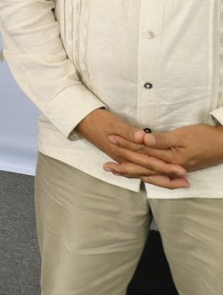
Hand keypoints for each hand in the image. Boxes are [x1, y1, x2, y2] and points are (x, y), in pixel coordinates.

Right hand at [76, 109, 187, 187]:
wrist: (81, 120)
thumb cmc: (97, 120)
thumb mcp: (114, 123)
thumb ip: (129, 132)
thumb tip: (143, 138)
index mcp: (123, 151)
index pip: (148, 162)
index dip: (165, 167)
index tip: (181, 170)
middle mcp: (122, 158)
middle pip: (148, 172)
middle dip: (167, 177)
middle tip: (184, 182)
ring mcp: (120, 158)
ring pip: (143, 173)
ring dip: (159, 178)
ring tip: (175, 183)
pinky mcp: (119, 156)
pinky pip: (135, 170)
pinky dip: (146, 175)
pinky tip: (152, 178)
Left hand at [105, 124, 222, 187]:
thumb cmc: (205, 137)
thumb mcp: (182, 135)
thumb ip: (161, 139)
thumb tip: (142, 140)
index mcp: (169, 159)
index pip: (141, 152)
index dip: (125, 145)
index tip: (110, 139)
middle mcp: (169, 168)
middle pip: (142, 168)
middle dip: (123, 167)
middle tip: (105, 167)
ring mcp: (173, 170)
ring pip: (148, 174)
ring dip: (132, 173)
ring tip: (116, 172)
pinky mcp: (177, 169)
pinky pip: (157, 175)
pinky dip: (145, 175)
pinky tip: (139, 176)